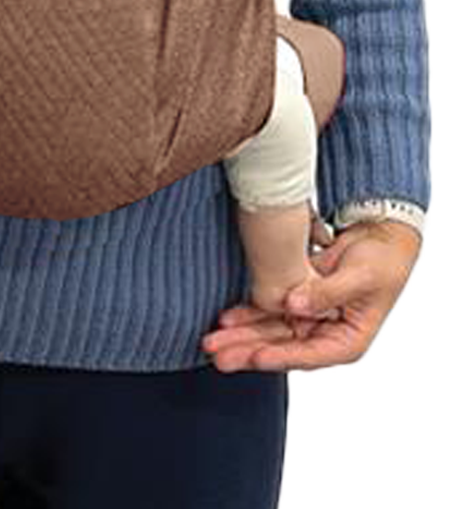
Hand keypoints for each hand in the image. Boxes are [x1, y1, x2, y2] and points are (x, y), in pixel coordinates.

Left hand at [201, 219, 422, 371]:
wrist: (379, 235)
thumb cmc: (382, 259)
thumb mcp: (360, 277)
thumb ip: (327, 293)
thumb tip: (295, 306)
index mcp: (347, 341)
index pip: (308, 355)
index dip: (280, 357)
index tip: (255, 357)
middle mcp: (324, 334)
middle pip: (280, 348)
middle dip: (247, 351)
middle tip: (217, 354)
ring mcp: (307, 319)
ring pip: (268, 333)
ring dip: (240, 336)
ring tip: (211, 340)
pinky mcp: (295, 301)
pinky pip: (266, 311)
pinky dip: (246, 314)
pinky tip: (225, 318)